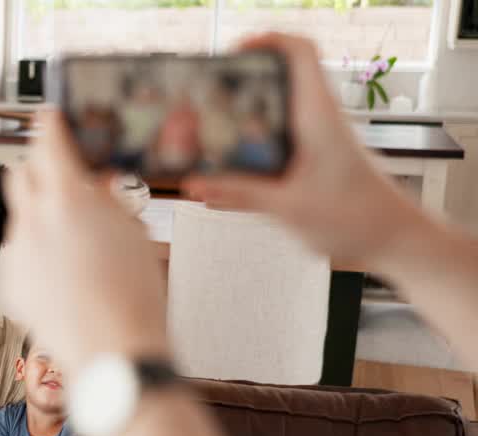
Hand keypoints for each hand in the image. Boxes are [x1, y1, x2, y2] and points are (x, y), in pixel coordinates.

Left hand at [0, 111, 167, 376]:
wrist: (112, 350)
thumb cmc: (133, 296)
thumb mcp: (132, 234)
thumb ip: (108, 202)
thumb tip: (97, 184)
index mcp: (68, 199)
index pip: (49, 142)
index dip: (50, 126)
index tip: (48, 117)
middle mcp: (34, 219)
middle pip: (21, 173)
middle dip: (38, 170)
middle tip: (60, 178)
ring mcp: (17, 252)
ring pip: (19, 216)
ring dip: (39, 216)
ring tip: (73, 243)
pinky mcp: (9, 280)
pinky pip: (17, 252)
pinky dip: (34, 252)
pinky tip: (61, 274)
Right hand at [183, 33, 422, 269]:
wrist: (393, 238)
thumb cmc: (357, 217)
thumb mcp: (289, 207)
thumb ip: (239, 194)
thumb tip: (197, 185)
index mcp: (318, 116)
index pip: (299, 52)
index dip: (265, 42)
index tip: (232, 54)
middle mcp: (318, 119)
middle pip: (278, 80)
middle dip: (239, 85)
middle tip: (206, 101)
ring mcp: (317, 137)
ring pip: (274, 112)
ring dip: (241, 120)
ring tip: (207, 137)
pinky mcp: (314, 157)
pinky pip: (276, 142)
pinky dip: (249, 149)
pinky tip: (224, 175)